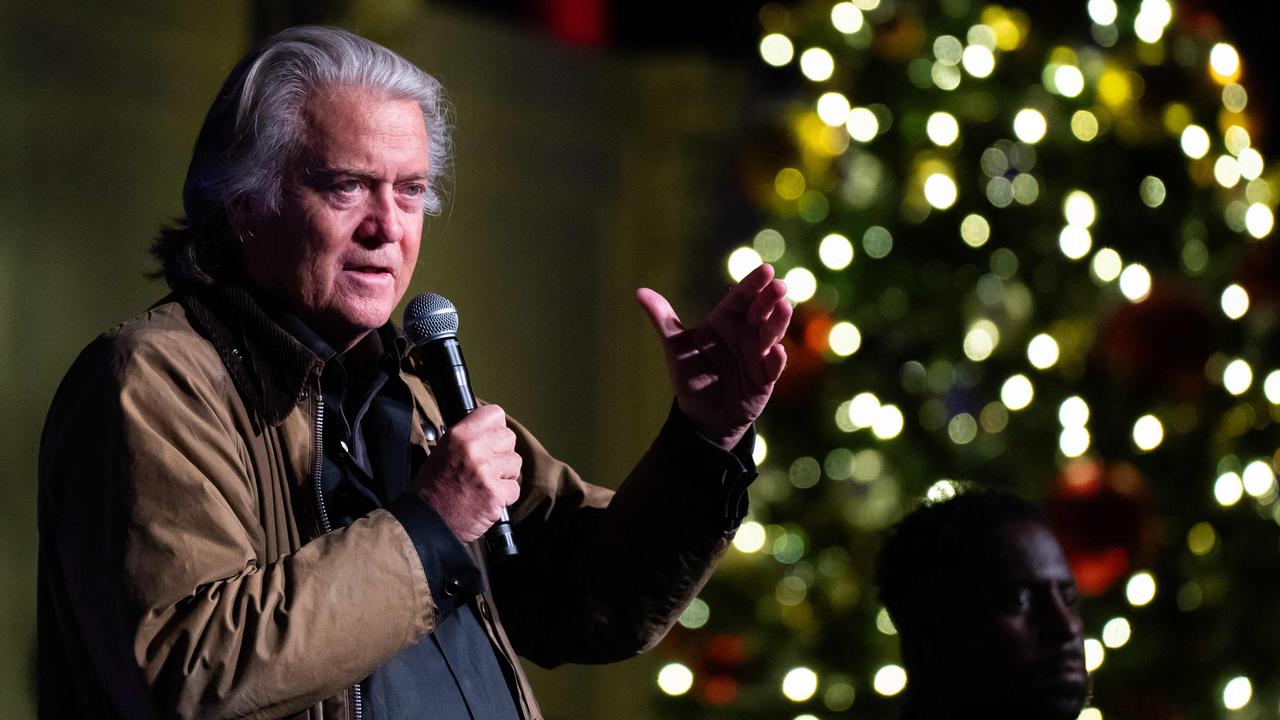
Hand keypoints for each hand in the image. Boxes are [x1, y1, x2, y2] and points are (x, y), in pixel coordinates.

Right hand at [412, 405, 521, 542]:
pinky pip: (514, 488)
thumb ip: (469, 437)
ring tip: (485, 483)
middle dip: (502, 452)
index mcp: (459, 435)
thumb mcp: (444, 450)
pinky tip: (487, 498)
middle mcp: (473, 449)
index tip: (492, 438)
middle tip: (487, 466)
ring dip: (505, 475)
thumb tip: (494, 428)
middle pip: (509, 438)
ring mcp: (485, 472)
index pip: (494, 414)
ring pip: (515, 463)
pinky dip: (505, 497)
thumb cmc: (434, 487)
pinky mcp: (494, 494)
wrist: (426, 521)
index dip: (495, 427)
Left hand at [636, 263, 790, 450]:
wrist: (703, 415)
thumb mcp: (675, 347)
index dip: (753, 284)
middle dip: (770, 298)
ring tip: (784, 308)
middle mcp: (745, 333)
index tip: (766, 270)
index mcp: (725, 320)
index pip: (740, 297)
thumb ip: (663, 319)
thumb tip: (640, 292)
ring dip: (778, 322)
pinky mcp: (765, 378)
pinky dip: (775, 359)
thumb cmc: (690, 375)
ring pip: (771, 334)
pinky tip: (776, 351)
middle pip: (760, 312)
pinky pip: (772, 367)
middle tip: (780, 287)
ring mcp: (757, 355)